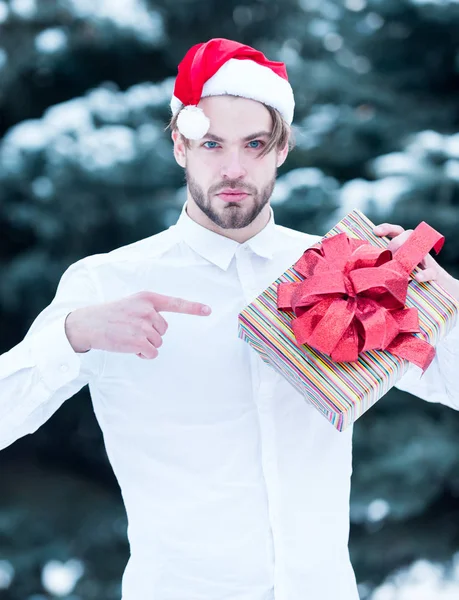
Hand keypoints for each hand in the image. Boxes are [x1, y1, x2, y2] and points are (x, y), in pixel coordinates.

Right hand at [65, 291, 211, 358]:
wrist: (88, 324)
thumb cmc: (111, 315)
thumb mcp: (131, 304)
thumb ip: (149, 310)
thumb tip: (161, 328)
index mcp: (147, 298)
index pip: (175, 303)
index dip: (193, 307)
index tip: (208, 310)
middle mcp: (147, 310)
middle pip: (163, 330)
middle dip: (151, 333)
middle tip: (131, 329)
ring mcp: (143, 325)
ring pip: (158, 342)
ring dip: (146, 344)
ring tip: (127, 336)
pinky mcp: (138, 341)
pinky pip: (152, 353)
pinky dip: (144, 354)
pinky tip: (129, 347)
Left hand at [373, 223, 458, 300]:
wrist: (434, 287)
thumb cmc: (409, 275)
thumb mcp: (395, 268)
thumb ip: (386, 263)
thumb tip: (366, 266)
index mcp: (405, 244)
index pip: (396, 231)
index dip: (386, 228)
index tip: (375, 232)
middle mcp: (416, 247)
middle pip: (406, 235)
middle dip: (395, 243)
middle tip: (389, 254)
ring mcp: (426, 258)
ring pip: (419, 247)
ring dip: (408, 254)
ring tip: (399, 262)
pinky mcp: (434, 272)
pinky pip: (430, 271)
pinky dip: (424, 275)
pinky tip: (418, 278)